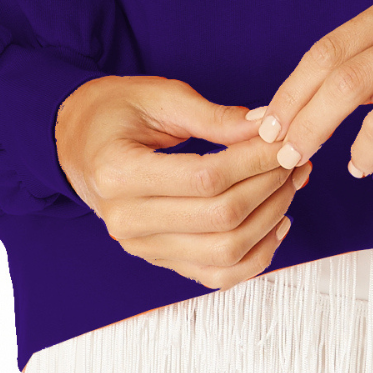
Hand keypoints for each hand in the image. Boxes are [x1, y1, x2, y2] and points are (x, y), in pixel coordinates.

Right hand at [54, 75, 307, 289]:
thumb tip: (266, 128)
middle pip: (220, 218)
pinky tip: (276, 223)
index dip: (255, 160)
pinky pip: (217, 275)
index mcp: (118, 173)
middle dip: (270, 186)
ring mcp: (142, 247)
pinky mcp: (159, 259)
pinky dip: (255, 256)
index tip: (284, 140)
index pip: (206, 177)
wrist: (78, 144)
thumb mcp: (159, 97)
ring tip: (290, 184)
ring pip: (225, 253)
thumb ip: (213, 116)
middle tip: (295, 157)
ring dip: (270, 220)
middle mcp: (126, 220)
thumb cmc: (114, 113)